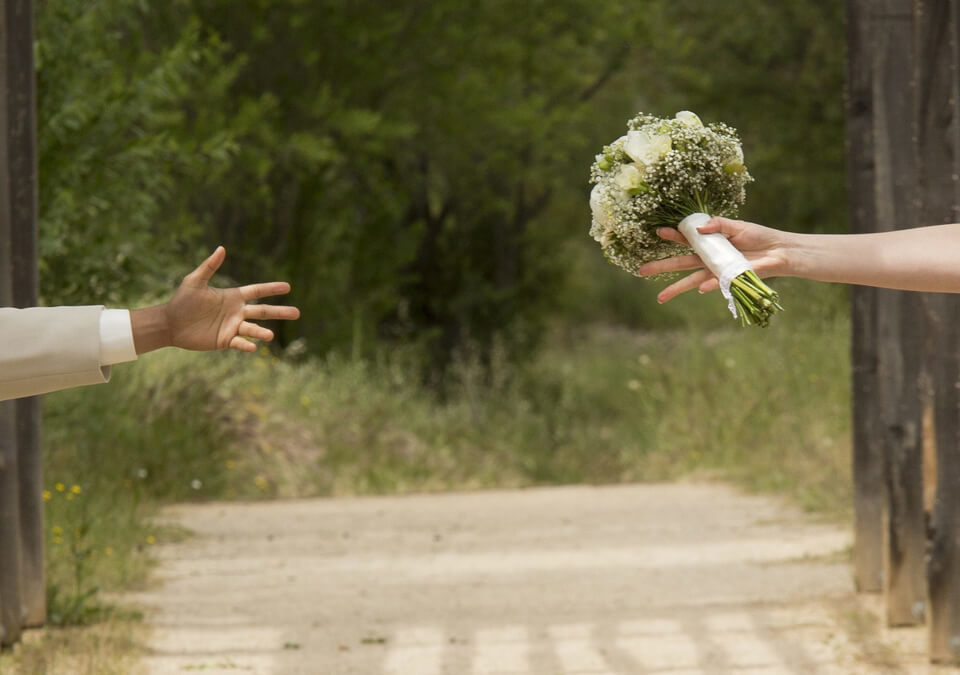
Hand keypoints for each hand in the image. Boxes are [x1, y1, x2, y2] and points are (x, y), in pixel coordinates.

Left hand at [131, 247, 300, 353]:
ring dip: (262, 332)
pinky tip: (254, 347)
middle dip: (280, 312)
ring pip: (253, 329)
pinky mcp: (225, 341)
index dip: (271, 288)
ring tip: (271, 335)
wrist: (170, 323)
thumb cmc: (182, 301)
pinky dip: (247, 345)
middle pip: (263, 311)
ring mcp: (232, 327)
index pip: (257, 291)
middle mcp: (236, 312)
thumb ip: (209, 266)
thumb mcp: (195, 281)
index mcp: (233, 297)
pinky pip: (240, 343)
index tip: (288, 286)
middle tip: (297, 313)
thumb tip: (221, 248)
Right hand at [636, 217, 790, 302]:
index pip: (685, 240)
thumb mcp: (738, 226)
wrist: (778, 251)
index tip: (658, 232)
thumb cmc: (758, 237)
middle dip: (660, 267)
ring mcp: (716, 271)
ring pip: (690, 281)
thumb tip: (699, 228)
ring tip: (659, 298)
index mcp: (709, 243)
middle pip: (679, 264)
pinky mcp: (729, 279)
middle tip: (641, 271)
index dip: (672, 236)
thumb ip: (719, 224)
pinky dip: (709, 286)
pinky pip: (715, 284)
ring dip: (675, 289)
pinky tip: (701, 289)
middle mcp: (709, 259)